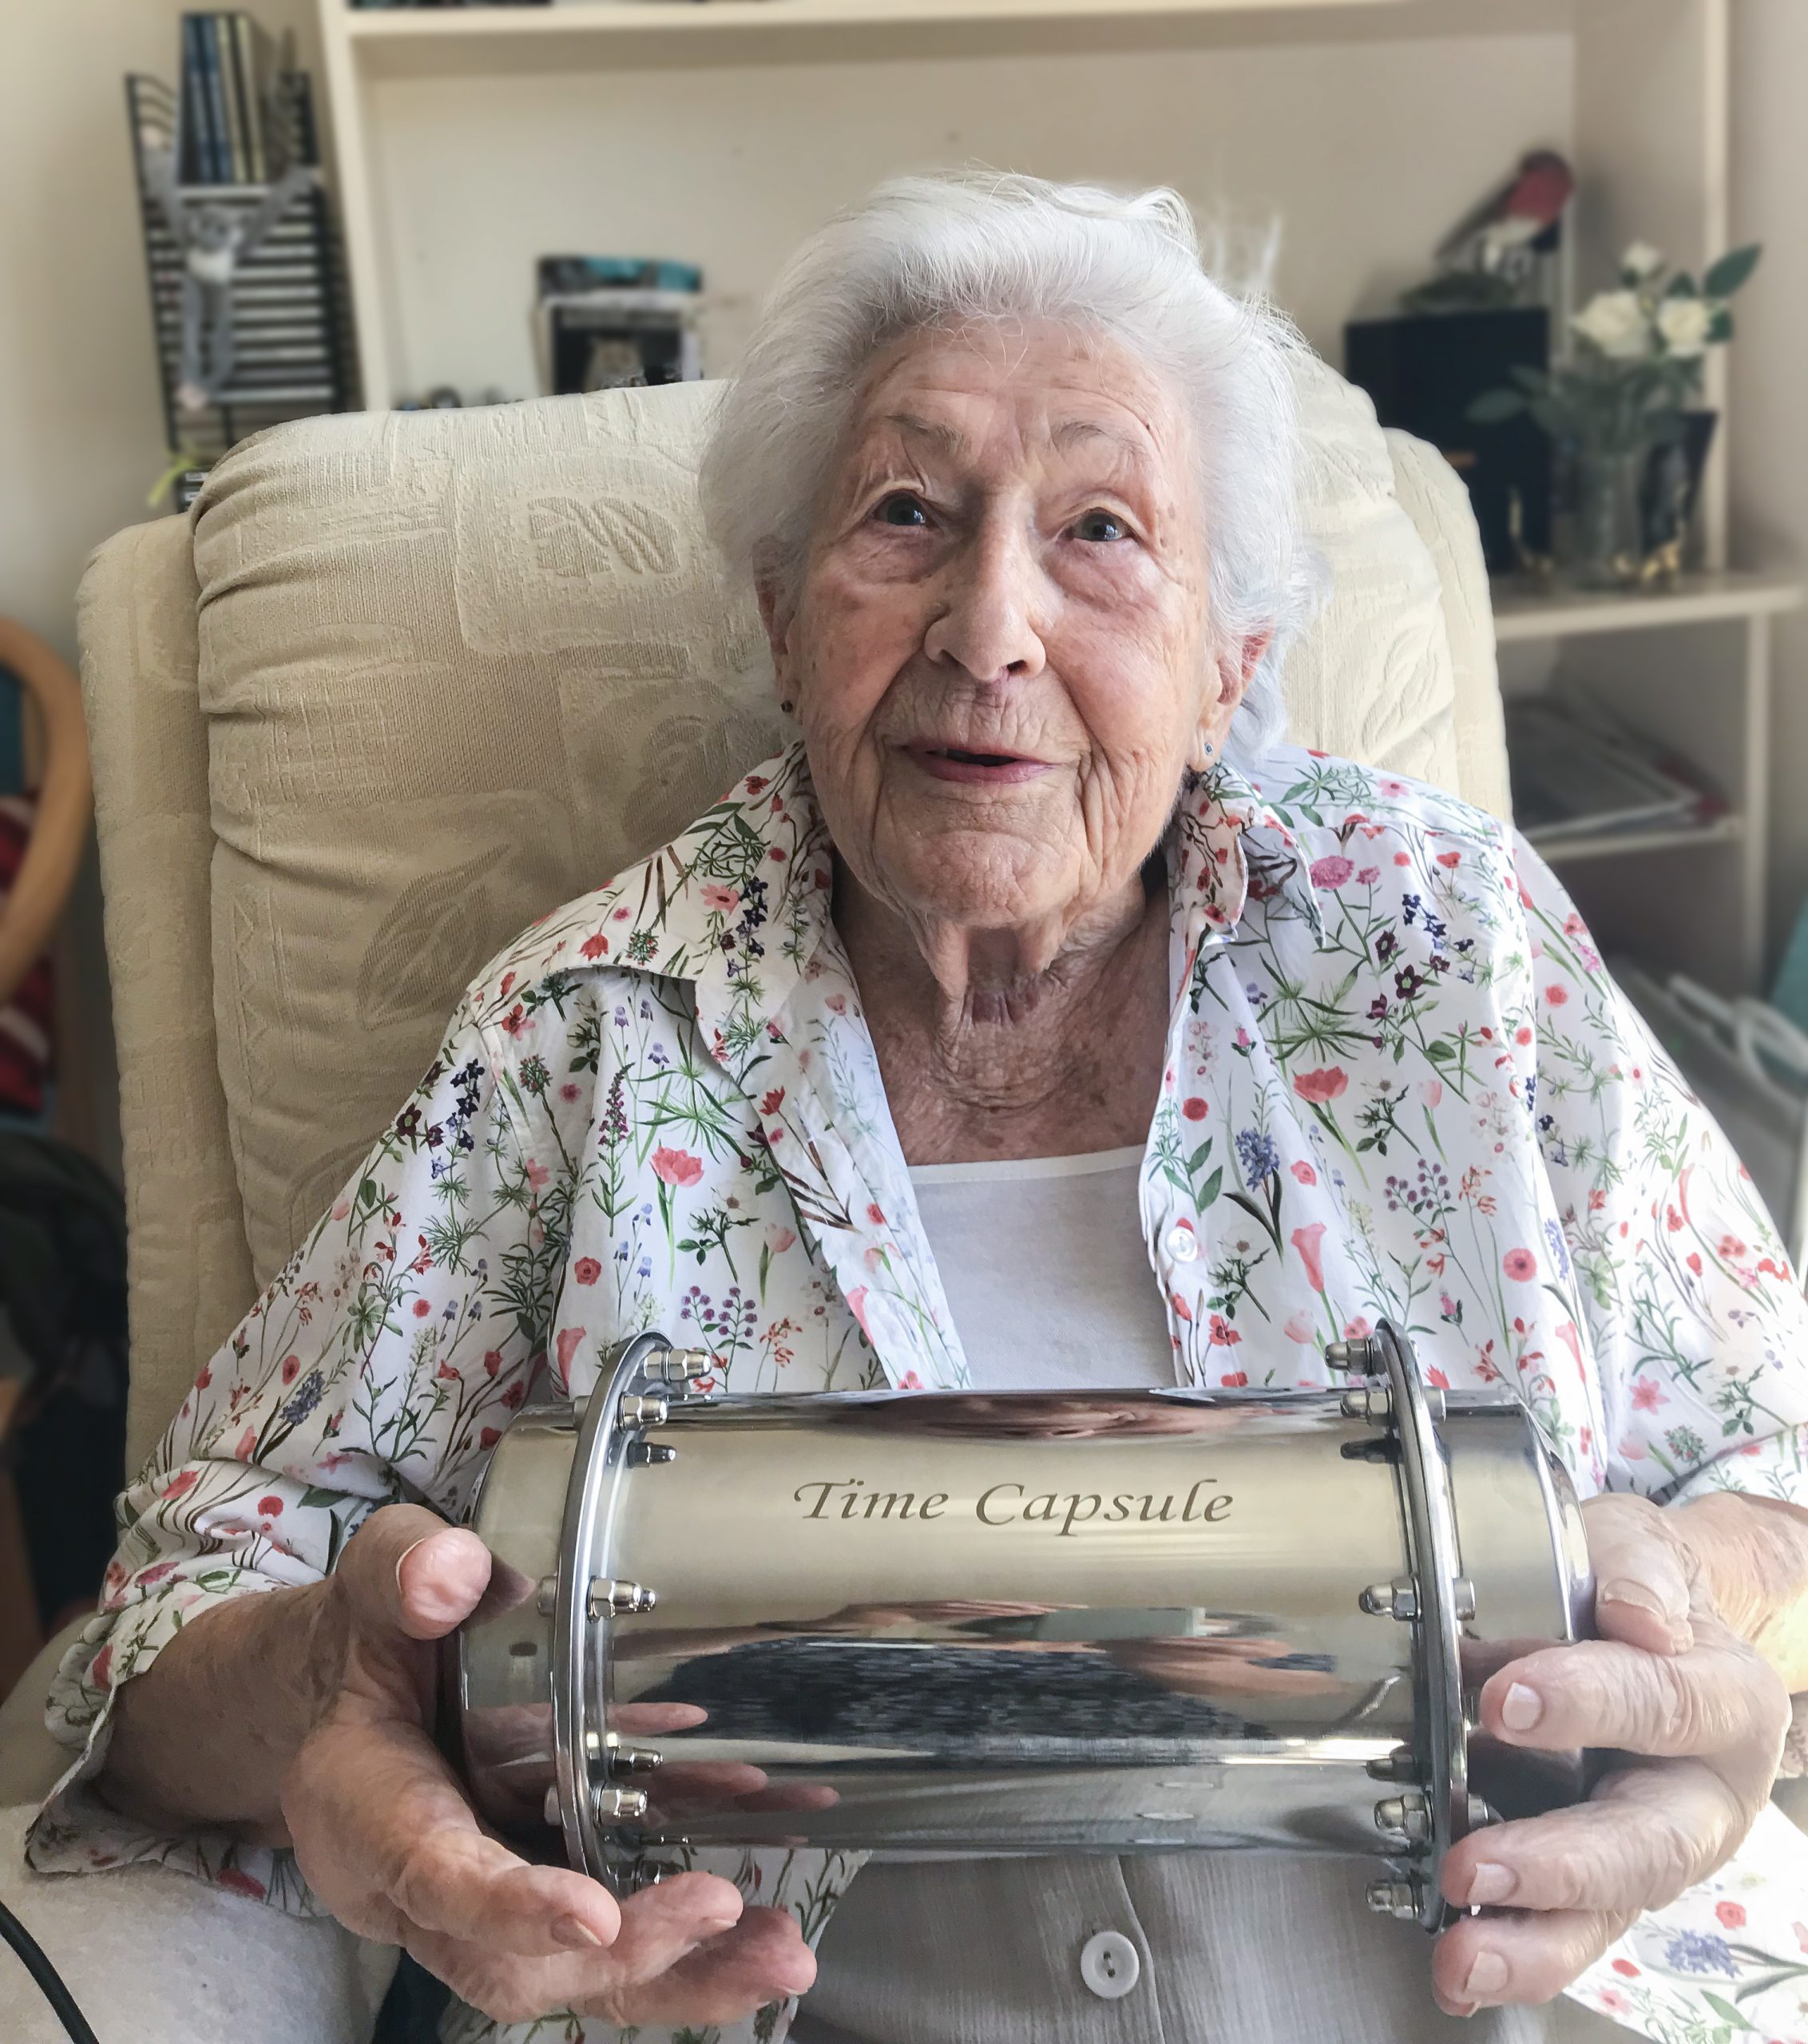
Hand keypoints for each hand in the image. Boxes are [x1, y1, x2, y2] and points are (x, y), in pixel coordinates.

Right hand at [281, 1504, 815, 2025]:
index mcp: (370, 1809)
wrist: (354, 1684)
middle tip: (722, 1910)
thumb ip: (406, 1572)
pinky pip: (607, 1922)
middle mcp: (422, 1883)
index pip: (436, 1877)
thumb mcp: (377, 1579)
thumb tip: (453, 1575)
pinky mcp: (536, 1880)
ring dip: (679, 1967)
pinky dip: (682, 1923)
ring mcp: (485, 1897)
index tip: (594, 1915)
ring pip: (573, 1966)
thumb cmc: (367, 1633)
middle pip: (514, 1964)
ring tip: (776, 1954)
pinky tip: (761, 1903)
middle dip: (626, 1951)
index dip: (513, 1908)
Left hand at [1432, 1493, 1789, 2014]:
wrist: (1645, 1615)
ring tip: (1461, 1952)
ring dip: (1532, 1938)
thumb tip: (1639, 1616)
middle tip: (1473, 1865)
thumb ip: (1636, 1568)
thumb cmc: (1632, 1581)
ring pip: (1612, 1911)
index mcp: (1728, 1699)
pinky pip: (1570, 1929)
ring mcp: (1657, 1848)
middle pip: (1648, 1843)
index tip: (1506, 1700)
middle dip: (1557, 1862)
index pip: (1666, 1704)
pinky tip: (1456, 1965)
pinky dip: (1515, 1951)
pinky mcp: (1607, 1883)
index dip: (1590, 1703)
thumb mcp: (1640, 1545)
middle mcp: (1705, 1792)